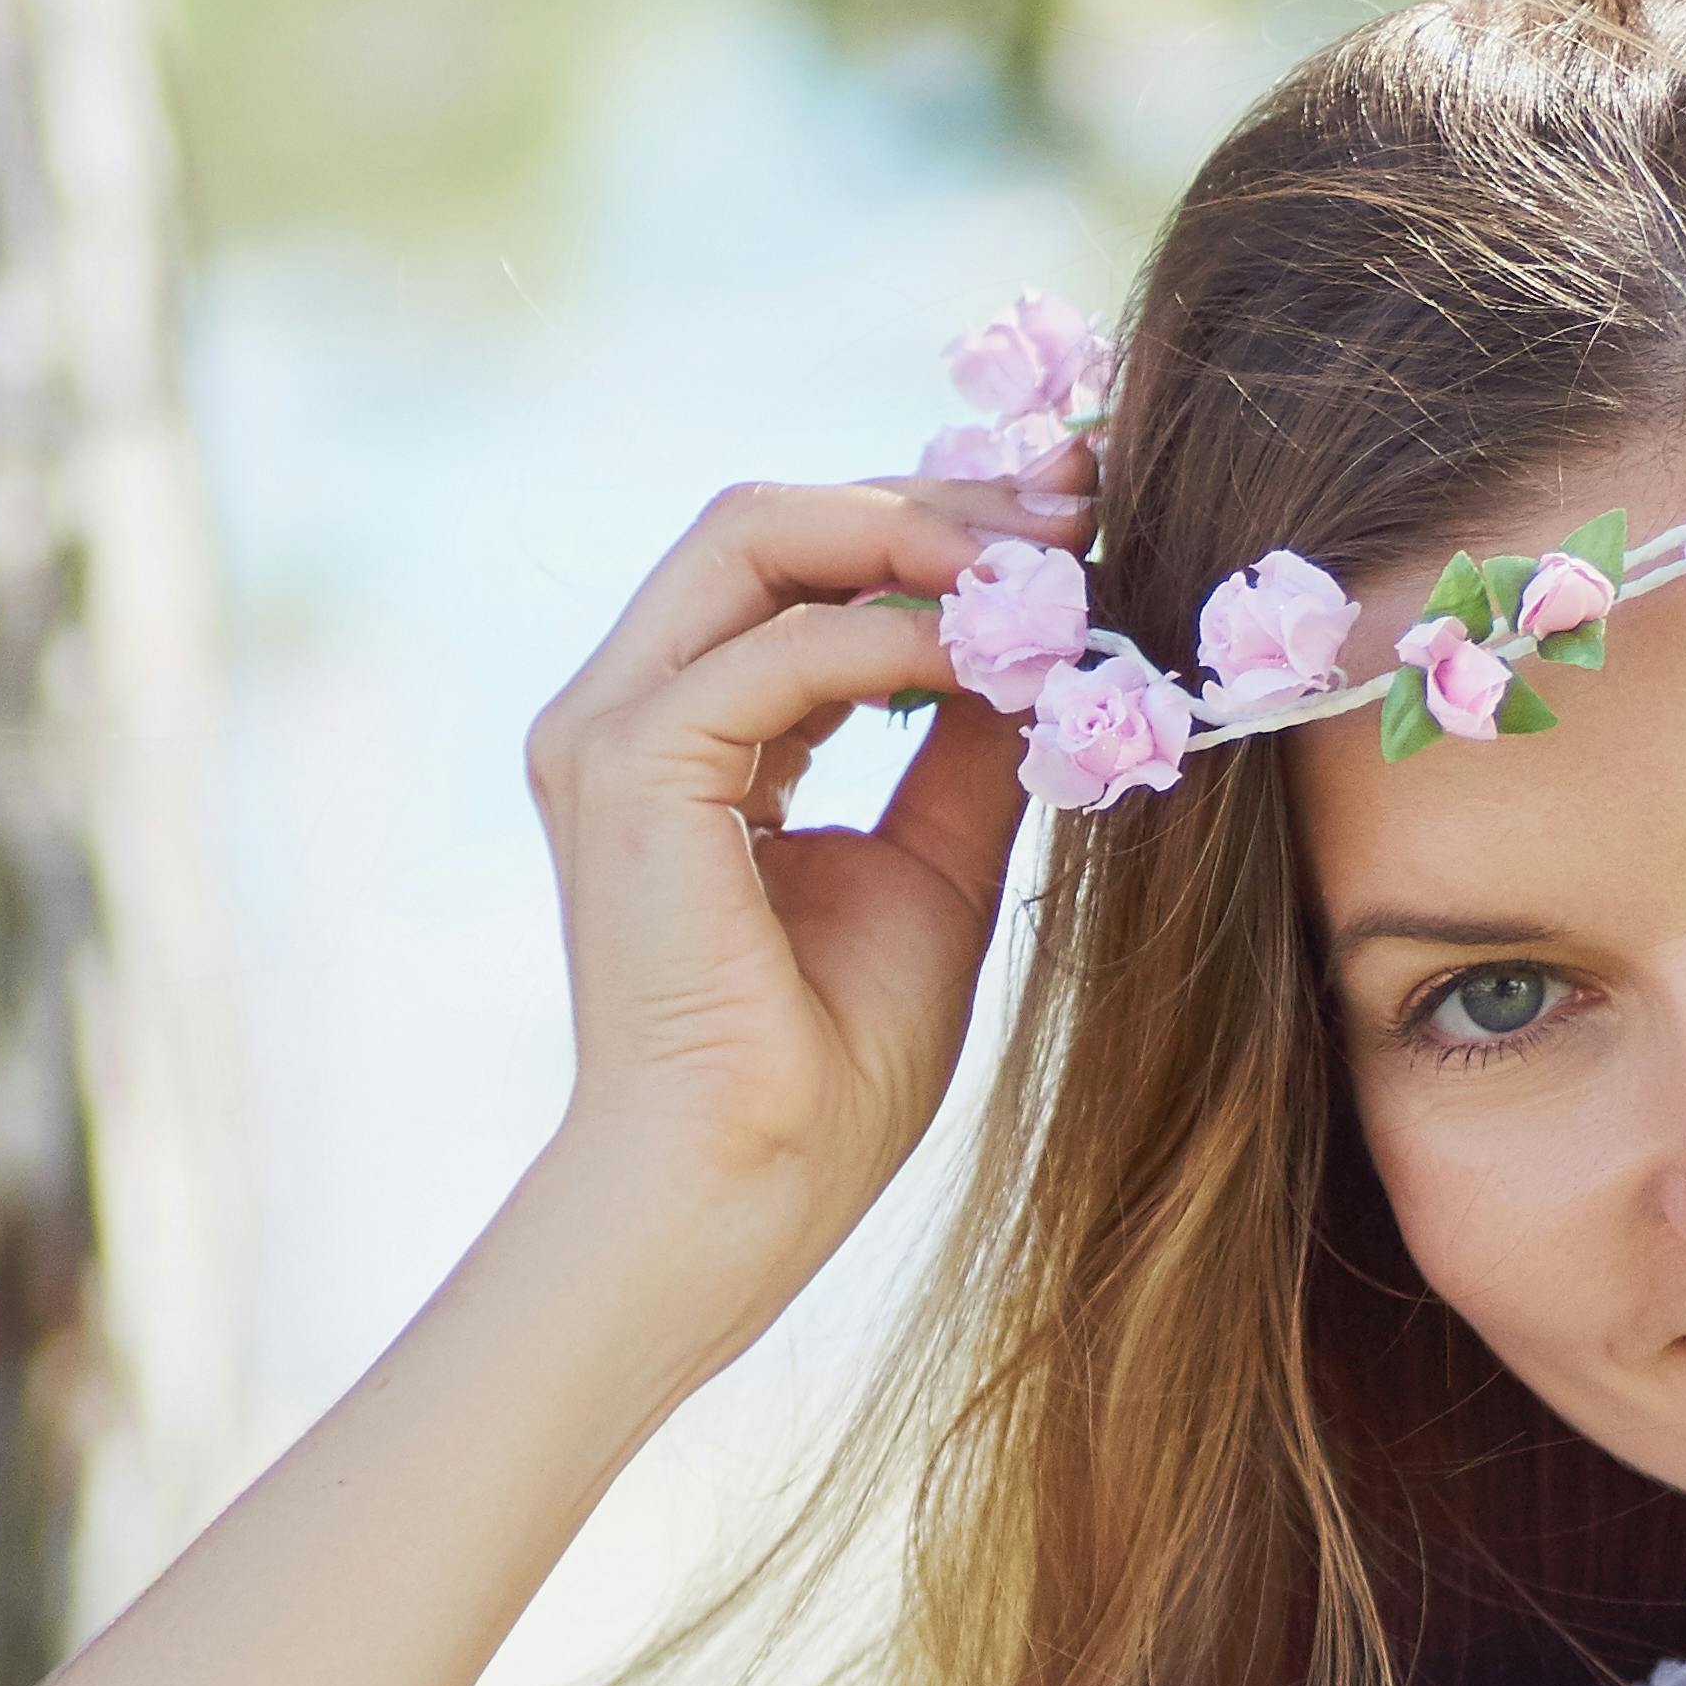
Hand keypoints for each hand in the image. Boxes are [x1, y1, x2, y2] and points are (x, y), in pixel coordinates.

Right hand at [516, 446, 1079, 1299]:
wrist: (753, 1184)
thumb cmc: (831, 1063)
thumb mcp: (933, 861)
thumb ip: (965, 741)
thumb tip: (1045, 635)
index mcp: (680, 729)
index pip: (793, 561)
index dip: (933, 521)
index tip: (1073, 514)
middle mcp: (624, 708)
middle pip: (768, 518)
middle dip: (932, 501)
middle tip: (1076, 510)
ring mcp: (610, 731)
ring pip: (756, 535)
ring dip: (919, 537)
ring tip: (1049, 570)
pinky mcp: (631, 770)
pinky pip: (781, 648)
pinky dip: (902, 638)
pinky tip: (1000, 662)